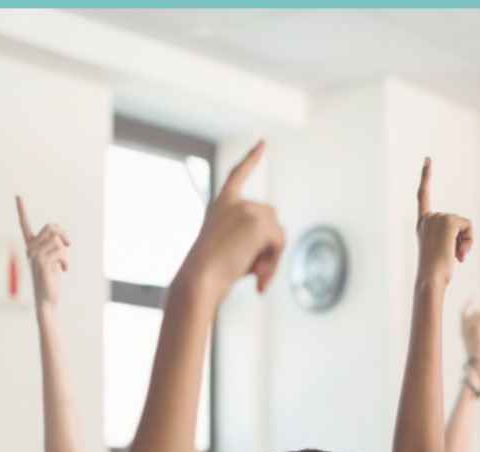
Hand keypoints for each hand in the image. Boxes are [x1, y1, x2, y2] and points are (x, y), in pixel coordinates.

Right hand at [17, 196, 69, 310]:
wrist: (47, 299)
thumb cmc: (50, 279)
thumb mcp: (53, 258)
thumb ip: (54, 245)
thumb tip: (61, 235)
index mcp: (30, 246)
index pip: (25, 225)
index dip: (21, 210)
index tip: (18, 196)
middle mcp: (29, 248)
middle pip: (50, 227)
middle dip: (63, 234)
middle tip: (69, 245)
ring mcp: (34, 254)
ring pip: (57, 240)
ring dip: (65, 252)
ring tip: (63, 264)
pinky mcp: (41, 262)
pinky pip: (60, 252)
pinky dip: (66, 260)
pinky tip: (64, 270)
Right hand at [176, 141, 285, 303]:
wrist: (199, 279)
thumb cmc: (208, 273)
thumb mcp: (228, 248)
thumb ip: (250, 238)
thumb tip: (275, 244)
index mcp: (221, 205)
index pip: (238, 175)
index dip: (251, 158)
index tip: (261, 143)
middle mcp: (234, 203)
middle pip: (270, 219)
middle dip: (268, 246)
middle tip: (257, 273)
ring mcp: (247, 209)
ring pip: (277, 233)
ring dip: (271, 257)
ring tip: (255, 277)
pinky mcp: (258, 222)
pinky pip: (279, 243)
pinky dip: (273, 262)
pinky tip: (258, 277)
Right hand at [416, 157, 472, 289]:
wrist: (430, 279)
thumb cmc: (434, 274)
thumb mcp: (440, 255)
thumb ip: (448, 242)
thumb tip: (459, 252)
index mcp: (422, 224)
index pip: (423, 197)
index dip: (426, 177)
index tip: (427, 159)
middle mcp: (428, 218)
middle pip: (456, 220)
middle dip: (460, 238)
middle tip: (453, 257)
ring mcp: (438, 218)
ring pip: (463, 225)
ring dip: (464, 242)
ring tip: (454, 257)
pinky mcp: (449, 221)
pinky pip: (468, 227)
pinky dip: (468, 241)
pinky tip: (459, 254)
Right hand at [460, 298, 479, 364]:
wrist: (477, 362)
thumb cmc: (477, 356)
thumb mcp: (476, 341)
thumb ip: (477, 331)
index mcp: (462, 330)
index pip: (462, 312)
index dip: (468, 304)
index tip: (473, 297)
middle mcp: (464, 326)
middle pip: (477, 312)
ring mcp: (470, 326)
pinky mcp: (477, 328)